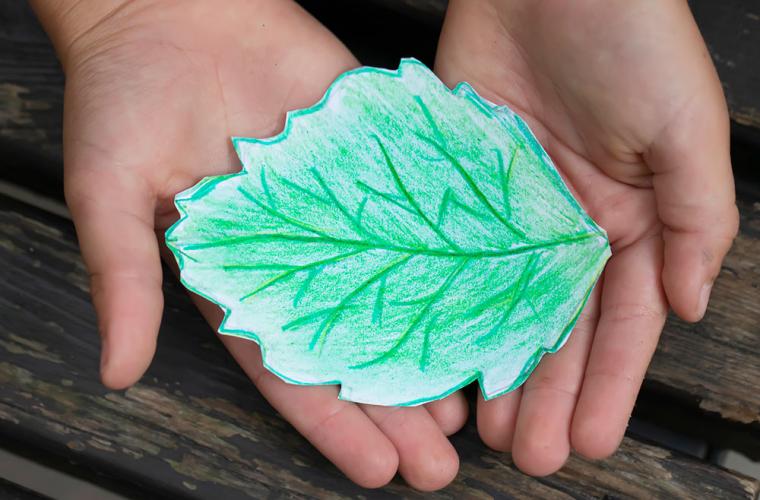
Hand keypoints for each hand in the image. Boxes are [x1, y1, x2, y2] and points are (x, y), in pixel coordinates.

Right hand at [32, 0, 464, 488]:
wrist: (165, 9)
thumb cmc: (124, 100)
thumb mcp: (108, 194)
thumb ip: (123, 281)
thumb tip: (117, 374)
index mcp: (238, 276)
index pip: (290, 367)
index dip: (333, 422)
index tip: (377, 471)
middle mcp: (297, 251)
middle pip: (355, 342)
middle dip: (396, 406)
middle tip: (443, 465)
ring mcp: (337, 205)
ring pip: (396, 287)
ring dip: (434, 345)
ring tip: (476, 407)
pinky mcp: (367, 150)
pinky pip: (415, 206)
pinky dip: (453, 250)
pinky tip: (490, 294)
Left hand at [434, 0, 737, 474]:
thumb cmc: (631, 38)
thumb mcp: (687, 128)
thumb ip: (697, 219)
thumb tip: (687, 306)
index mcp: (632, 220)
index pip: (621, 320)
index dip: (608, 383)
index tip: (589, 439)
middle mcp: (570, 225)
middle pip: (559, 326)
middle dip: (548, 392)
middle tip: (528, 455)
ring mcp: (512, 211)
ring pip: (505, 304)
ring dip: (499, 365)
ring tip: (485, 427)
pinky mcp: (464, 188)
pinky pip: (456, 256)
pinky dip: (453, 305)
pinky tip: (445, 351)